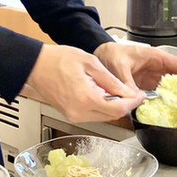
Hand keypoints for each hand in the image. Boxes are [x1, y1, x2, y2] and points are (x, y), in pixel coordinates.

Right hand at [26, 44, 145, 122]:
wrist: (36, 65)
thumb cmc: (58, 60)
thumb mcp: (90, 63)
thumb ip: (111, 80)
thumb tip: (127, 92)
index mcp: (86, 99)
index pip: (118, 109)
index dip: (133, 103)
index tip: (141, 95)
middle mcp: (79, 113)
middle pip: (112, 116)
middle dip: (125, 105)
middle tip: (134, 93)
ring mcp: (73, 116)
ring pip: (102, 117)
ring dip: (113, 106)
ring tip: (119, 91)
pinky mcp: (70, 115)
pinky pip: (92, 115)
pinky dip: (101, 106)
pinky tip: (104, 94)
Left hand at [93, 42, 176, 102]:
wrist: (101, 54)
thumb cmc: (111, 53)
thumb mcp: (118, 66)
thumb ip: (126, 82)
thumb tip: (134, 97)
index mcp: (155, 57)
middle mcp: (157, 66)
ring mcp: (152, 76)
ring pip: (172, 86)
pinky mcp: (146, 84)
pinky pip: (161, 93)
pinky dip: (166, 101)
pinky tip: (167, 109)